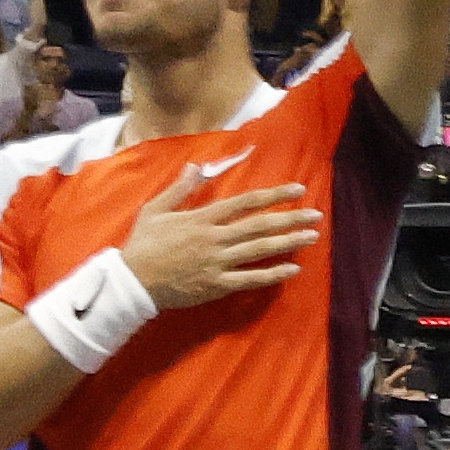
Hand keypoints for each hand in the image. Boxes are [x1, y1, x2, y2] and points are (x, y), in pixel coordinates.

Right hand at [112, 185, 321, 311]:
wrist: (132, 281)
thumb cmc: (143, 244)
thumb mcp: (156, 210)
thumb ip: (180, 189)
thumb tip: (195, 165)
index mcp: (202, 218)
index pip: (246, 201)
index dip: (274, 194)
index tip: (298, 189)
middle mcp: (214, 238)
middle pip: (260, 225)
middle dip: (290, 218)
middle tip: (316, 214)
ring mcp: (217, 262)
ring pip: (259, 250)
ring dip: (288, 242)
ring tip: (312, 236)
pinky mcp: (216, 284)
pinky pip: (250, 279)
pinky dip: (272, 275)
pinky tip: (292, 270)